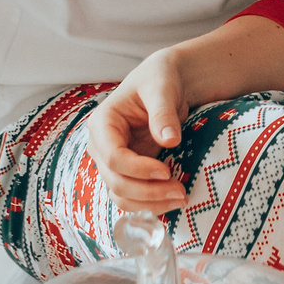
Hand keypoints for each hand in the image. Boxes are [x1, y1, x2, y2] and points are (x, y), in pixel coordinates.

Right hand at [85, 50, 190, 212]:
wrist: (167, 84)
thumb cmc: (159, 79)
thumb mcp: (162, 88)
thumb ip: (163, 112)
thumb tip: (169, 140)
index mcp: (102, 123)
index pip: (113, 157)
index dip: (138, 169)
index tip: (166, 172)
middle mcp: (102, 146)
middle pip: (116, 181)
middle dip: (148, 192)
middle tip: (181, 192)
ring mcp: (113, 162)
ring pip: (122, 195)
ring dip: (149, 203)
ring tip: (181, 198)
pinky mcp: (128, 171)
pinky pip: (133, 196)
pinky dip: (151, 203)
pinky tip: (173, 200)